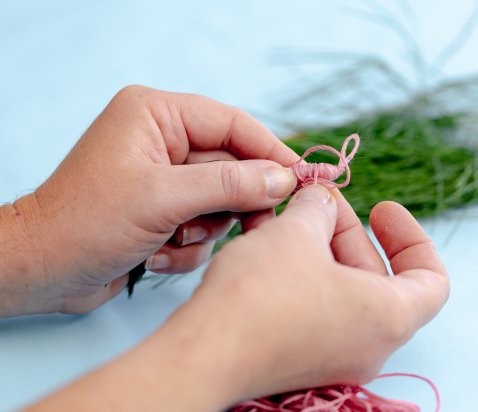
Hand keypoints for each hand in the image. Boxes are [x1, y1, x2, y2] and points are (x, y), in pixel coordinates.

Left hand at [0, 85, 297, 315]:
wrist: (41, 272)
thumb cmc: (86, 223)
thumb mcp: (164, 198)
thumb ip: (230, 184)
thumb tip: (284, 179)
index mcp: (157, 115)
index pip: (233, 124)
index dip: (271, 151)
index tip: (305, 178)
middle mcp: (164, 141)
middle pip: (232, 166)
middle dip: (233, 203)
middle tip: (252, 229)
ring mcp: (164, 178)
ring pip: (221, 201)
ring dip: (204, 229)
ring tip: (172, 241)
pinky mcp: (164, 210)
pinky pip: (203, 225)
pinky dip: (188, 246)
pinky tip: (154, 255)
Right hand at [30, 185, 448, 410]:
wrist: (203, 353)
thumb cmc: (262, 294)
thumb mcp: (296, 232)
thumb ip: (318, 209)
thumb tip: (321, 202)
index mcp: (388, 317)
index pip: (432, 279)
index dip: (412, 237)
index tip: (382, 208)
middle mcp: (367, 343)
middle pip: (375, 276)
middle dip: (345, 229)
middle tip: (317, 198)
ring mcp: (331, 354)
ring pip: (337, 287)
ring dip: (315, 244)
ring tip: (285, 209)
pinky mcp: (297, 355)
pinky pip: (310, 303)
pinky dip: (297, 268)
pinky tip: (266, 234)